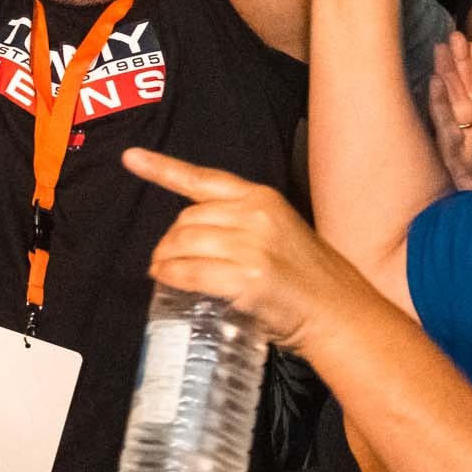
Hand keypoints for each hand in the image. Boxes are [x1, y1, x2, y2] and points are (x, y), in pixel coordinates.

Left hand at [120, 148, 371, 355]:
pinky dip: (171, 277)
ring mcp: (252, 247)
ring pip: (183, 245)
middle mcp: (255, 216)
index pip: (203, 179)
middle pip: (186, 220)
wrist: (340, 313)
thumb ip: (241, 223)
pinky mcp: (247, 279)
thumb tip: (191, 234)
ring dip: (163, 260)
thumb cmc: (308, 278)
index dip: (162, 169)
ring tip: (160, 272)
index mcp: (262, 198)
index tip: (131, 158)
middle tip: (163, 259)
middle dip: (168, 241)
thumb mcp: (279, 232)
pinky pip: (190, 273)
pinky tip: (166, 281)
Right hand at [429, 33, 471, 193]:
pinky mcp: (458, 167)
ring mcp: (467, 153)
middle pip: (469, 97)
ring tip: (441, 52)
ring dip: (447, 78)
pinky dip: (439, 107)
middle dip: (460, 66)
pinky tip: (435, 85)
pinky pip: (448, 132)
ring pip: (455, 108)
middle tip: (452, 38)